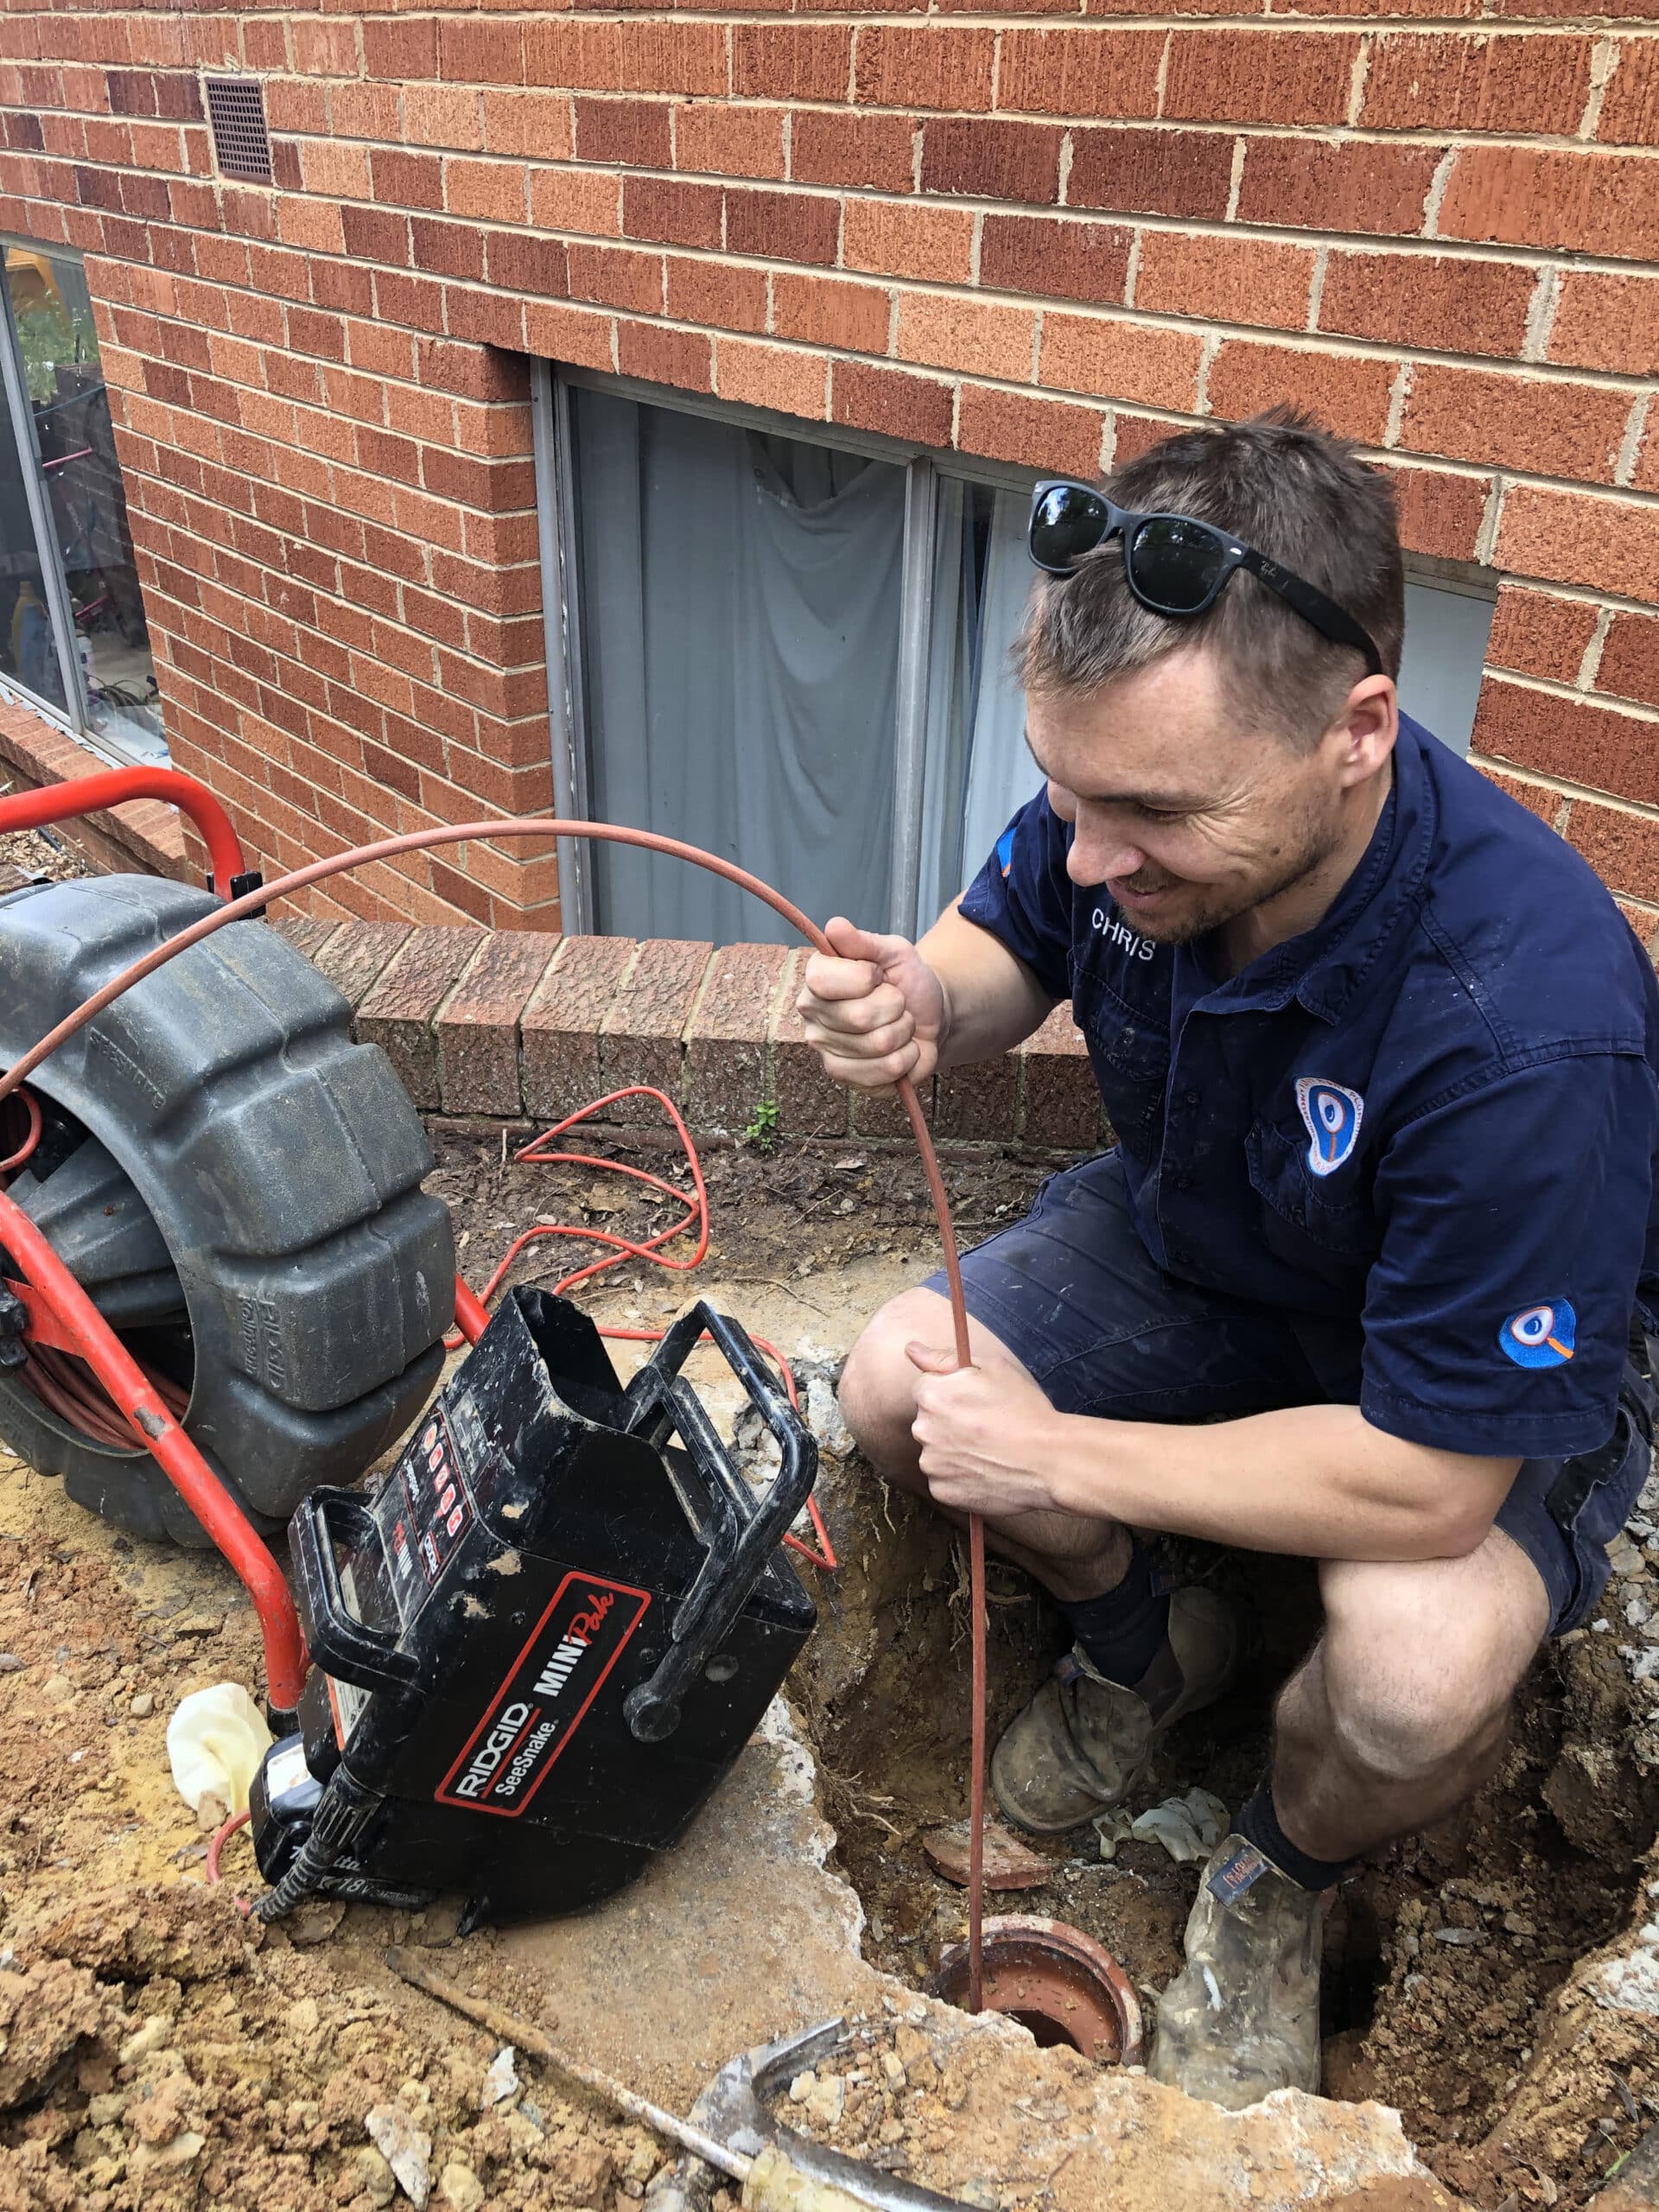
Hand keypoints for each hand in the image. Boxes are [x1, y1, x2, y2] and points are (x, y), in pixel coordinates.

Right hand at [796, 918, 946, 1090]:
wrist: (930, 1016)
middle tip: (896, 1003)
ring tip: (900, 1024)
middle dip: (894, 1007)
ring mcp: (828, 1052)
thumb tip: (834, 926)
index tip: (877, 975)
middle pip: (859, 1017)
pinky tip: (901, 1049)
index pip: (824, 980)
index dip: (863, 977)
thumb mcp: (893, 952)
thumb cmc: (906, 981)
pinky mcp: (848, 1079)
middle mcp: (813, 1017)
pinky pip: (886, 1072)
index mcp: (816, 980)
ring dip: (904, 1032)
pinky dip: (907, 1058)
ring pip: (879, 1045)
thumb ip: (863, 941)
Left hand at [905, 1343, 1062, 1518]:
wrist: (1050, 1460)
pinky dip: (960, 1476)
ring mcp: (931, 1464)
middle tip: (986, 1427)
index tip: (975, 1403)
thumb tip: (911, 1349)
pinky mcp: (942, 1492)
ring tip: (989, 1451)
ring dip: (954, 1451)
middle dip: (950, 1422)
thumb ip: (944, 1358)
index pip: (925, 1389)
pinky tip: (986, 1470)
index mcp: (930, 1394)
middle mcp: (923, 1429)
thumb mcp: (992, 1368)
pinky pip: (945, 1479)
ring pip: (935, 1452)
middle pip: (928, 1421)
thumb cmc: (1025, 1410)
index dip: (952, 1394)